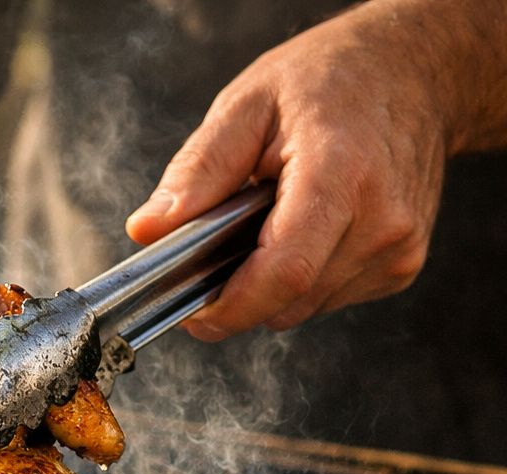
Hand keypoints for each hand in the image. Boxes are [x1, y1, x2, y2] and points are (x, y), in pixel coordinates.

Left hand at [124, 0, 467, 339]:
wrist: (415, 72)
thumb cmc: (330, 81)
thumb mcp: (248, 104)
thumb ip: (198, 171)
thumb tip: (147, 229)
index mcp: (341, 174)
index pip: (284, 272)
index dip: (231, 306)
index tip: (192, 311)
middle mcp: (381, 218)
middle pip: (289, 299)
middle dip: (239, 292)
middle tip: (216, 248)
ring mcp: (399, 246)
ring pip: (304, 307)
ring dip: (270, 283)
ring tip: (269, 223)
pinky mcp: (403, 264)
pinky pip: (329, 297)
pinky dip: (302, 277)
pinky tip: (304, 229)